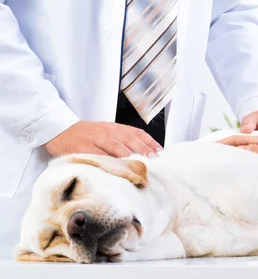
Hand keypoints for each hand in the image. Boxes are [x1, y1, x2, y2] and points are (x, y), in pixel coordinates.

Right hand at [44, 121, 162, 157]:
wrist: (59, 130)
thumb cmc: (85, 135)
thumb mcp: (105, 134)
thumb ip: (121, 141)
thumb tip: (141, 155)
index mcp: (114, 127)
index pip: (136, 132)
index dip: (149, 141)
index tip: (160, 152)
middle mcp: (107, 132)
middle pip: (129, 139)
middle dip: (143, 149)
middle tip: (154, 159)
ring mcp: (95, 139)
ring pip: (115, 145)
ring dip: (130, 155)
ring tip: (140, 163)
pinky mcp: (82, 148)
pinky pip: (97, 154)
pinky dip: (108, 160)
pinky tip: (116, 167)